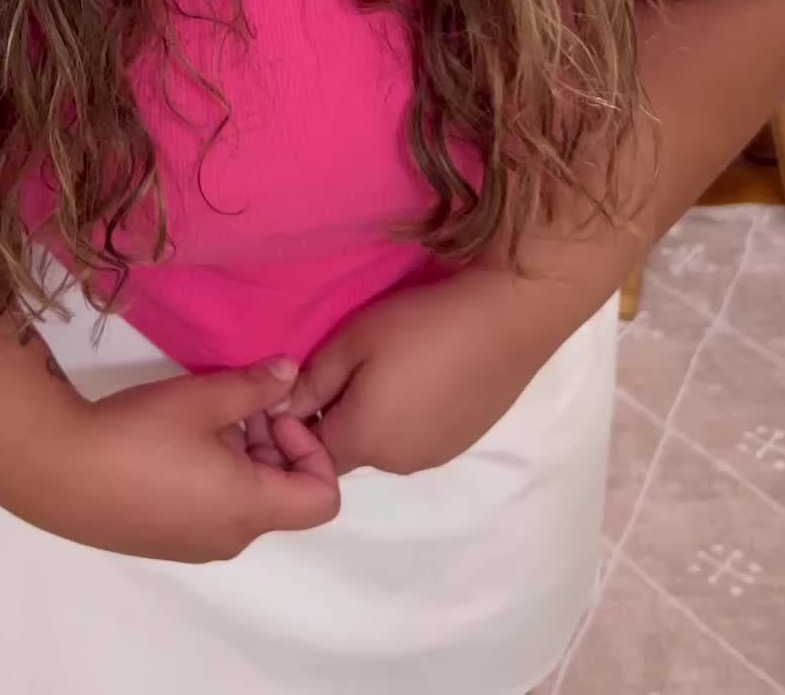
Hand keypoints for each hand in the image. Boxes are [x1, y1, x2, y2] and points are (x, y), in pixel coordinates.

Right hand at [80, 357, 339, 561]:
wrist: (58, 472)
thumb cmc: (139, 435)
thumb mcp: (203, 398)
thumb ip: (256, 386)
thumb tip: (291, 371)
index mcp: (250, 510)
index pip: (323, 498)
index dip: (312, 450)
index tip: (274, 415)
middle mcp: (231, 538)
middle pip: (283, 495)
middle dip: (272, 444)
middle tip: (236, 404)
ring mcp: (195, 544)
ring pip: (245, 499)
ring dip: (240, 456)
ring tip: (202, 416)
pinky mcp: (165, 540)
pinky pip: (212, 509)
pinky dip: (212, 474)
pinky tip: (173, 440)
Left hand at [284, 272, 552, 476]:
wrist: (505, 321)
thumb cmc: (420, 325)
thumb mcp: (353, 340)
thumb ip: (313, 382)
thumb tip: (279, 411)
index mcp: (364, 441)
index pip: (312, 455)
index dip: (300, 425)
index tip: (307, 382)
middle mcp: (397, 463)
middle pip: (349, 450)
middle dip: (338, 417)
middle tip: (349, 365)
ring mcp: (434, 456)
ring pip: (384, 445)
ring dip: (375, 417)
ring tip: (389, 366)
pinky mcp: (462, 443)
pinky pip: (416, 438)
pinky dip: (408, 416)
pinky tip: (423, 377)